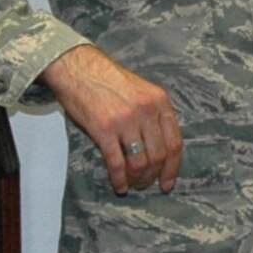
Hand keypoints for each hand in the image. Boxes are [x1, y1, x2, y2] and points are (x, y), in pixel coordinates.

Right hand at [43, 42, 182, 193]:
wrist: (77, 68)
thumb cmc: (107, 80)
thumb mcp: (141, 90)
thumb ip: (153, 114)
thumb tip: (158, 147)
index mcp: (159, 101)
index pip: (174, 142)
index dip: (172, 168)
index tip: (167, 183)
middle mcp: (146, 111)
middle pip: (159, 156)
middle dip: (152, 176)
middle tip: (144, 184)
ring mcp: (125, 120)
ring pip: (140, 162)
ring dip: (136, 179)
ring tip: (130, 184)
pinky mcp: (104, 129)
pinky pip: (117, 163)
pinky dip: (119, 179)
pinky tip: (118, 185)